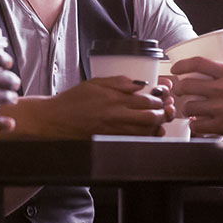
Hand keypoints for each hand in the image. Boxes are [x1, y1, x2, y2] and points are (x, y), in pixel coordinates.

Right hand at [11, 77, 167, 137]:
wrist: (55, 120)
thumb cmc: (73, 100)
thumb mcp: (95, 83)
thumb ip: (119, 82)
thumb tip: (140, 83)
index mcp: (114, 99)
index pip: (146, 100)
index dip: (160, 98)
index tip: (163, 95)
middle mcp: (116, 116)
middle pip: (151, 117)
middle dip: (163, 113)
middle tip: (167, 108)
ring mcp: (114, 131)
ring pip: (145, 131)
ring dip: (157, 126)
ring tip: (161, 120)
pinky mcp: (110, 140)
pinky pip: (134, 140)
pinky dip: (146, 136)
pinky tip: (149, 132)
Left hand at [171, 57, 222, 138]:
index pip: (198, 63)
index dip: (182, 64)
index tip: (177, 68)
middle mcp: (222, 89)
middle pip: (187, 85)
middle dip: (180, 88)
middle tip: (181, 91)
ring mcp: (220, 108)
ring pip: (189, 106)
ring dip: (187, 108)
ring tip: (191, 109)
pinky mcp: (222, 126)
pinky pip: (197, 126)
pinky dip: (195, 125)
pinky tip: (199, 124)